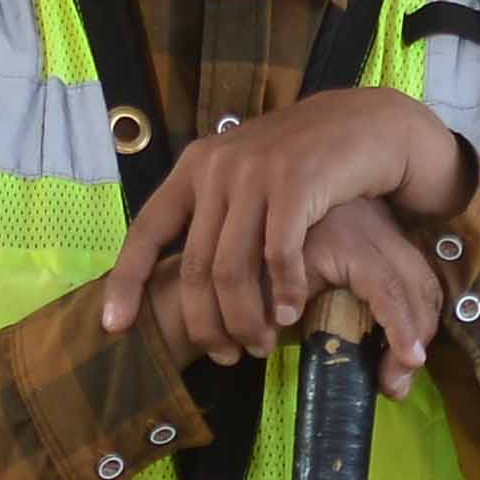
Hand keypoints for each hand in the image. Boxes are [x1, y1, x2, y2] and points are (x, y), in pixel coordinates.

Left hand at [89, 85, 468, 367]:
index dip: (126, 280)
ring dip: (245, 317)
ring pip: (233, 268)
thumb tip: (187, 275)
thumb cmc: (305, 163)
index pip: (147, 229)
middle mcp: (217, 167)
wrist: (366, 124)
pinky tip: (291, 314)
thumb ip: (216, 212)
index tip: (113, 325)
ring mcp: (255, 172)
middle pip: (195, 265)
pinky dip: (284, 291)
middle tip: (223, 355)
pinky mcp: (296, 182)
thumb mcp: (247, 178)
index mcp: (195, 167)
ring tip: (259, 345)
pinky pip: (278, 254)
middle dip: (205, 322)